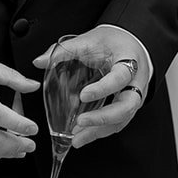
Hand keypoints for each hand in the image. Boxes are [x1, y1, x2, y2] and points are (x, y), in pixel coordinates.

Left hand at [33, 28, 145, 149]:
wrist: (130, 44)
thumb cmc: (112, 42)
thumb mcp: (90, 40)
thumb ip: (65, 50)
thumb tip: (39, 62)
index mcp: (130, 60)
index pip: (120, 77)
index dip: (103, 89)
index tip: (84, 96)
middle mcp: (137, 80)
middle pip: (127, 106)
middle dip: (103, 118)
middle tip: (81, 123)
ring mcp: (136, 95)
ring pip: (123, 119)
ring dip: (100, 130)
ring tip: (77, 138)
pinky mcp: (129, 106)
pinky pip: (118, 122)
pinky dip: (101, 130)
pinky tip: (84, 136)